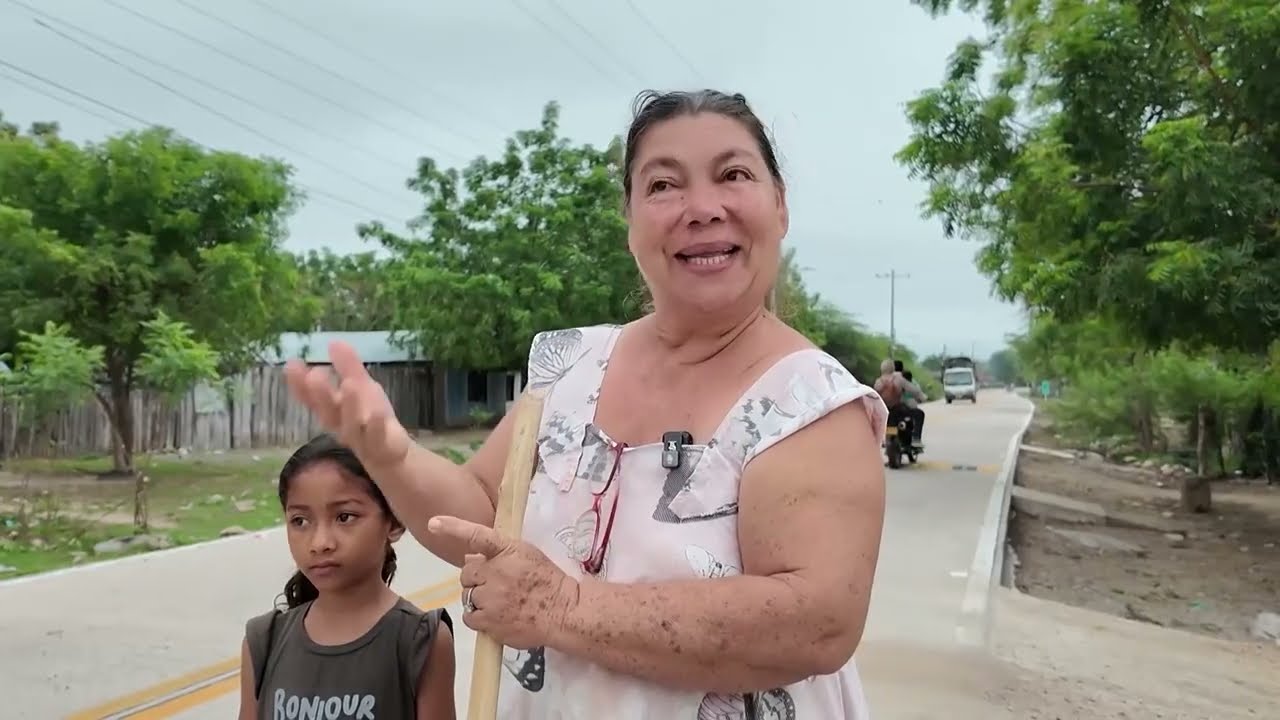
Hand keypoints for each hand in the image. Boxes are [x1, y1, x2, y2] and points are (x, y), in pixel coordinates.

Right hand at [282, 341, 411, 471]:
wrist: (390, 453)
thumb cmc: (370, 419)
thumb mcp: (361, 387)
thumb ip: (348, 367)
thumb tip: (334, 341)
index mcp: (334, 411)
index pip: (313, 398)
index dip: (301, 385)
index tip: (292, 364)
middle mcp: (342, 426)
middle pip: (329, 412)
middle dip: (321, 395)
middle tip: (313, 375)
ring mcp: (361, 438)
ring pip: (353, 425)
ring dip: (350, 406)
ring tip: (350, 384)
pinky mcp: (381, 447)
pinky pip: (378, 437)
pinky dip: (376, 426)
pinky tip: (376, 413)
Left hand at [428, 515, 577, 649]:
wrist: (563, 611)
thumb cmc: (547, 580)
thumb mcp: (527, 555)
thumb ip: (499, 553)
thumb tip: (470, 556)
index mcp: (507, 551)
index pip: (477, 535)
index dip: (454, 528)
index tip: (434, 523)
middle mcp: (496, 572)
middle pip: (467, 573)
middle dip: (477, 579)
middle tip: (496, 585)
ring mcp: (491, 597)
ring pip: (467, 595)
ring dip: (478, 599)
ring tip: (500, 603)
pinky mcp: (489, 621)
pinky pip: (469, 616)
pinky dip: (478, 617)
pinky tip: (495, 616)